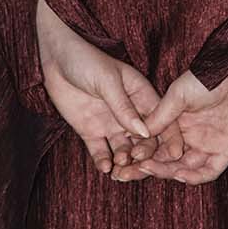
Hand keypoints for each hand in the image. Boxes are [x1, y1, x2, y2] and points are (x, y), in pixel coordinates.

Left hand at [35, 0, 167, 178]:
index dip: (168, 138)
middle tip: (137, 164)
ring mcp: (110, 124)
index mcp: (142, 96)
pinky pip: (100, 151)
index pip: (160, 120)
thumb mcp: (108, 81)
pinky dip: (104, 162)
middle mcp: (129, 114)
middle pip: (144, 141)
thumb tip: (145, 133)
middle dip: (144, 156)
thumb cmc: (86, 60)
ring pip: (124, 150)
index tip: (171, 155)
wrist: (55, 58)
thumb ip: (124, 108)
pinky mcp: (90, 131)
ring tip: (120, 170)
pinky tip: (105, 168)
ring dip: (124, 162)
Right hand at [119, 31, 227, 185]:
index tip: (123, 161)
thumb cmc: (208, 77)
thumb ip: (160, 116)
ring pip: (185, 169)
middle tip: (128, 173)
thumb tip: (137, 134)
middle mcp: (191, 138)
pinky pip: (209, 172)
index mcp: (178, 124)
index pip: (155, 147)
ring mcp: (208, 146)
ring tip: (148, 170)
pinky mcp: (226, 151)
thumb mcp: (177, 95)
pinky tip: (178, 174)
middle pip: (166, 161)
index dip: (139, 155)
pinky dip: (194, 177)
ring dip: (166, 173)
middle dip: (148, 169)